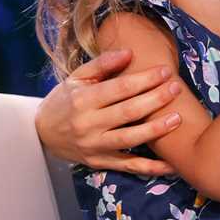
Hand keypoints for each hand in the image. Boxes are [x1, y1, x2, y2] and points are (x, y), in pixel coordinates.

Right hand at [35, 48, 184, 177]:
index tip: (165, 71)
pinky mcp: (100, 163)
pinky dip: (150, 167)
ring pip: (130, 139)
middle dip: (155, 100)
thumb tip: (129, 52)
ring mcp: (95, 146)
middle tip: (176, 88)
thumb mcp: (76, 78)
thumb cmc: (64, 100)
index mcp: (83, 100)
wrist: (41, 134)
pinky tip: (171, 164)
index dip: (144, 79)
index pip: (119, 88)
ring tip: (178, 118)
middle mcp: (89, 124)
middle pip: (128, 112)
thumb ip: (102, 64)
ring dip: (156, 130)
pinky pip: (129, 167)